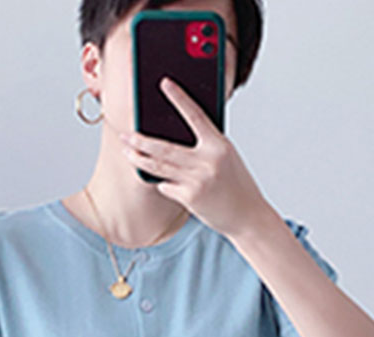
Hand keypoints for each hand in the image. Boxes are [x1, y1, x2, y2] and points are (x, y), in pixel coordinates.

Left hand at [119, 76, 268, 238]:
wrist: (248, 216)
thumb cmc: (237, 185)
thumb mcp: (227, 158)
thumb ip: (206, 145)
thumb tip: (174, 134)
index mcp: (220, 145)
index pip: (195, 115)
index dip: (179, 98)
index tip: (165, 83)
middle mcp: (208, 161)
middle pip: (164, 147)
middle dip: (140, 140)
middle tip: (125, 134)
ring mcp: (197, 180)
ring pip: (159, 166)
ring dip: (139, 159)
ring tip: (127, 152)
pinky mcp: (190, 198)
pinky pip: (166, 186)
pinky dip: (163, 183)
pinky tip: (164, 182)